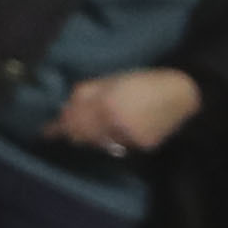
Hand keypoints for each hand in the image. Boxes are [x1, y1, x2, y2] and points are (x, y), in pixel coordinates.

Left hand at [43, 68, 198, 154]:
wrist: (181, 93)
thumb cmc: (142, 81)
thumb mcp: (109, 80)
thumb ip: (85, 95)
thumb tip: (65, 109)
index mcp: (104, 104)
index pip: (74, 120)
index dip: (58, 127)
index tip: (45, 133)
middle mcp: (115, 124)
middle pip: (84, 135)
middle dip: (74, 132)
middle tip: (66, 130)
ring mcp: (130, 137)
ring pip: (100, 144)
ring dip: (92, 137)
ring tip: (92, 129)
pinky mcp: (143, 146)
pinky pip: (119, 146)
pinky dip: (113, 140)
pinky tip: (116, 131)